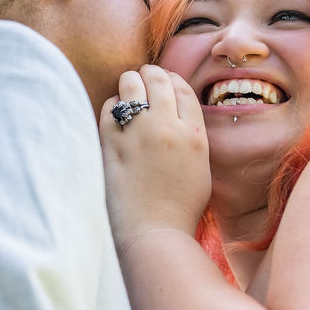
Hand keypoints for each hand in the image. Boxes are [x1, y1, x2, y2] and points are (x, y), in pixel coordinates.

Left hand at [99, 64, 210, 252]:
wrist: (155, 234)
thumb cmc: (180, 210)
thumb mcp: (200, 170)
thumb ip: (191, 139)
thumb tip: (177, 117)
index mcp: (194, 136)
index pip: (182, 88)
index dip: (171, 79)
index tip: (164, 81)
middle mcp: (167, 128)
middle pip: (157, 79)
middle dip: (149, 75)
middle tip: (142, 80)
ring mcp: (139, 135)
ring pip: (131, 85)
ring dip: (128, 84)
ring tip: (126, 93)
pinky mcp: (113, 145)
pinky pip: (109, 108)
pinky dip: (111, 106)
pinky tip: (114, 115)